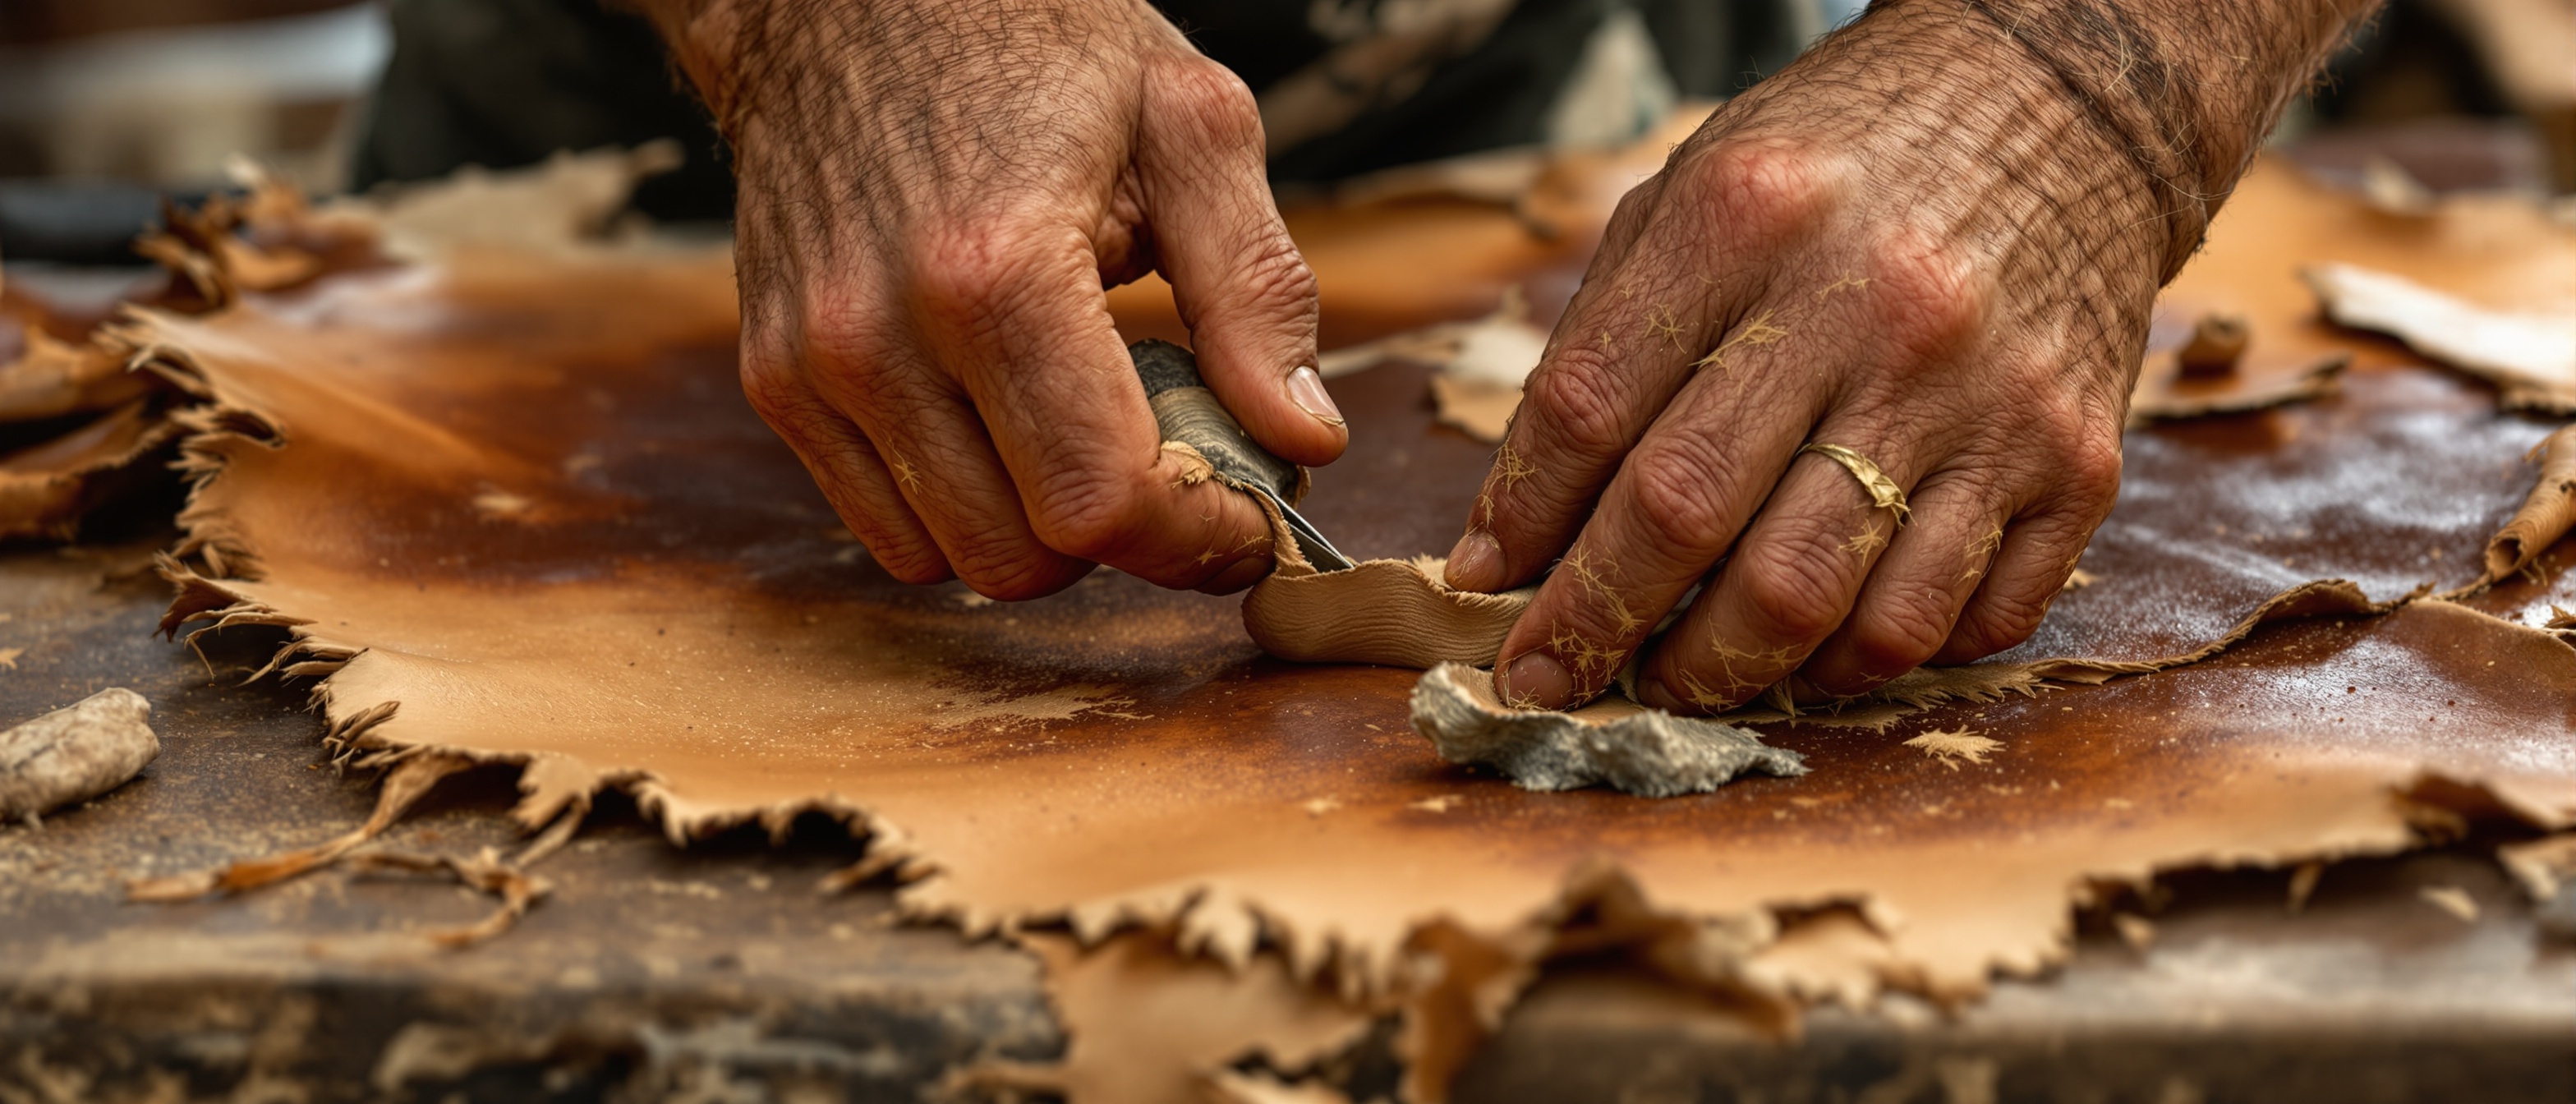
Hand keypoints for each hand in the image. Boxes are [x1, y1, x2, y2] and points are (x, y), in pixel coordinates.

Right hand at [653, 0, 1346, 597]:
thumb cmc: (1027, 37)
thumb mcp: (1189, 124)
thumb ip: (1256, 289)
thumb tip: (1302, 437)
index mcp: (997, 271)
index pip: (1101, 500)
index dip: (1197, 538)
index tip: (1246, 513)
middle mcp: (880, 336)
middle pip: (1023, 557)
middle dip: (1123, 538)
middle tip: (1176, 464)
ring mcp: (812, 367)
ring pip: (948, 559)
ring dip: (1036, 529)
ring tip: (1084, 425)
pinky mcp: (775, 381)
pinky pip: (880, 524)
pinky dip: (959, 508)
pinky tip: (1005, 420)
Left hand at [1442, 1, 2176, 712]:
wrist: (2068, 107)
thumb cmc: (1847, 164)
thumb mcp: (1695, 194)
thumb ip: (1600, 348)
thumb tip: (1509, 534)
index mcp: (1752, 221)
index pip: (1594, 410)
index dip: (1523, 519)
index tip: (1486, 585)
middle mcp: (1876, 308)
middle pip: (1695, 519)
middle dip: (1599, 627)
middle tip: (1554, 677)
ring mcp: (1987, 396)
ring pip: (1833, 605)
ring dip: (1731, 671)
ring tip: (1684, 674)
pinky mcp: (2077, 465)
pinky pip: (1964, 620)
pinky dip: (1875, 661)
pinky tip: (1823, 645)